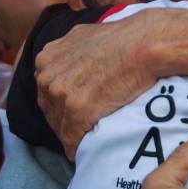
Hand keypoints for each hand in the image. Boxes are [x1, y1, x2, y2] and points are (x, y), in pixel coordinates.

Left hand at [35, 17, 158, 159]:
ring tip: (84, 141)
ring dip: (70, 136)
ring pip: (60, 126)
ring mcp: (61, 94)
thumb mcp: (82, 36)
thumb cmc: (121, 38)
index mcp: (46, 59)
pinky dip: (76, 148)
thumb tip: (69, 63)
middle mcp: (48, 77)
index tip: (72, 111)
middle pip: (50, 110)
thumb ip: (67, 52)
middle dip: (62, 120)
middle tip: (78, 129)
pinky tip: (82, 152)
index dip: (59, 103)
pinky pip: (71, 138)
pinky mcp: (77, 111)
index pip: (45, 91)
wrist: (142, 44)